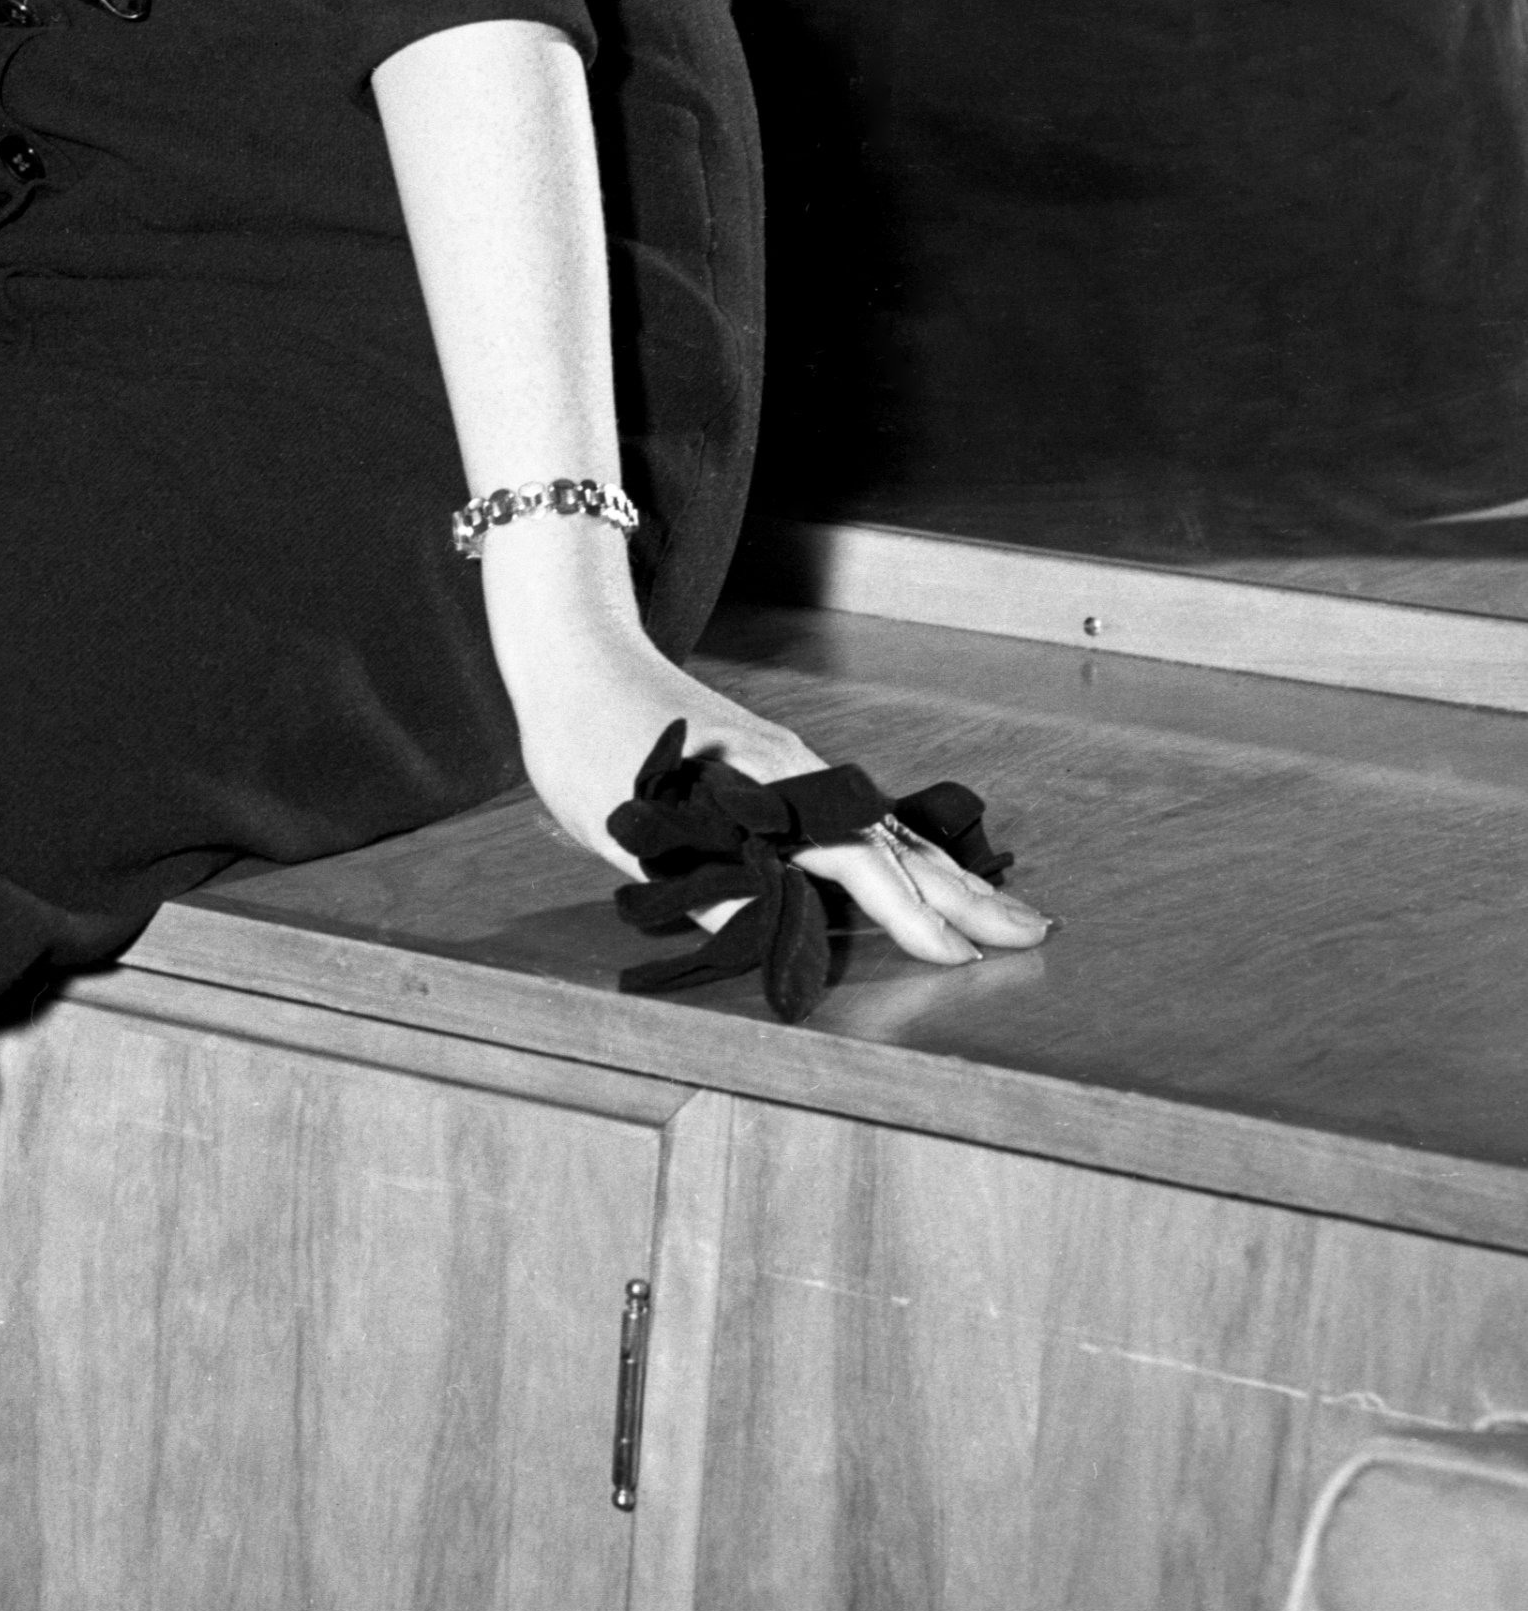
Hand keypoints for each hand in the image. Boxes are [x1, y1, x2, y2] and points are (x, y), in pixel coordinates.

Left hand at [493, 576, 1050, 969]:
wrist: (576, 654)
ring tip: (1009, 914)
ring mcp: (796, 767)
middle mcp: (795, 774)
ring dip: (950, 876)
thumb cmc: (589, 744)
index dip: (906, 912)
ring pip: (889, 829)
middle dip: (966, 895)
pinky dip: (912, 848)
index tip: (956, 956)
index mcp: (762, 789)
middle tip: (1035, 933)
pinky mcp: (785, 767)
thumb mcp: (626, 830)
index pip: (854, 859)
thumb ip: (702, 884)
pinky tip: (936, 871)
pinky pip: (865, 815)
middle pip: (896, 843)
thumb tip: (771, 933)